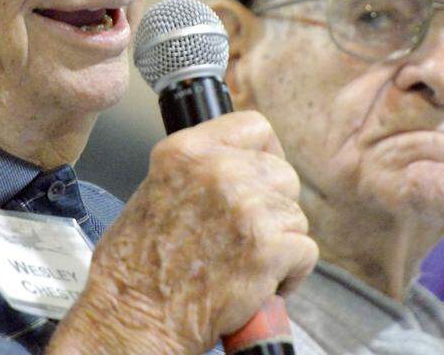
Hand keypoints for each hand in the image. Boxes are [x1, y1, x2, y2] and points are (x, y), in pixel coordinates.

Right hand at [49, 112, 317, 354]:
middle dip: (273, 206)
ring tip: (245, 264)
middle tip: (246, 235)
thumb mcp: (155, 190)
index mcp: (186, 152)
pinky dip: (290, 274)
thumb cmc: (137, 267)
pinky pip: (306, 251)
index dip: (266, 153)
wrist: (137, 316)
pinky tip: (259, 285)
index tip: (262, 176)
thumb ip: (197, 171)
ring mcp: (245, 208)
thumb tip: (238, 165)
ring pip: (295, 216)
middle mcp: (217, 171)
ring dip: (280, 243)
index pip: (254, 127)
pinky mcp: (267, 248)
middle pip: (282, 173)